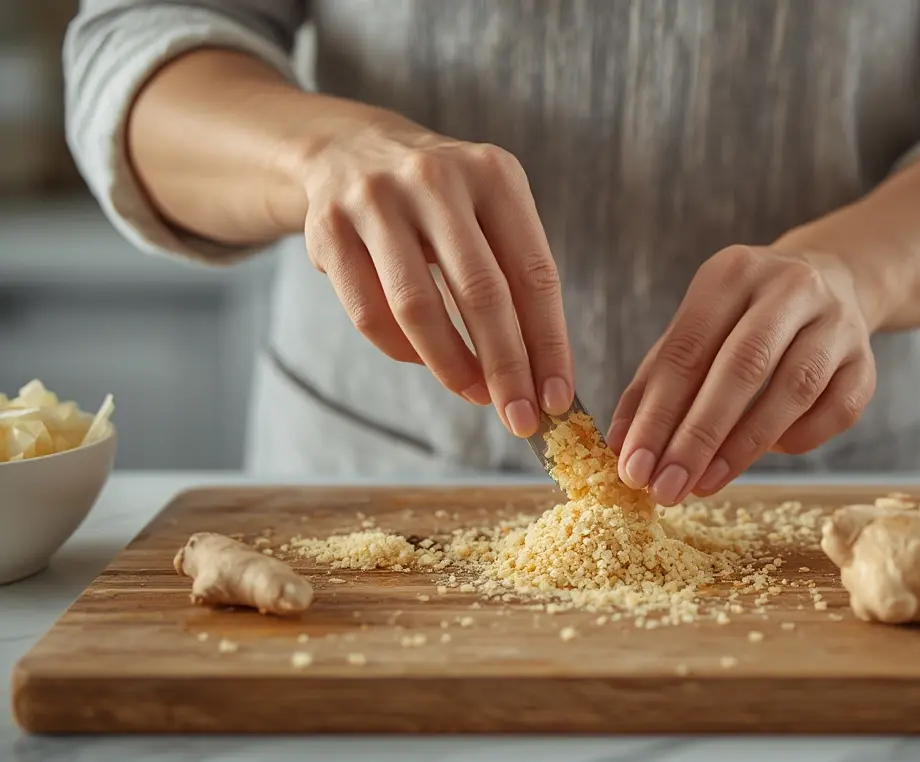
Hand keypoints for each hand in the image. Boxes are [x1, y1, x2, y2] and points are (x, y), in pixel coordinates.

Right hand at [298, 117, 572, 436]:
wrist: (351, 150)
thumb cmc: (444, 201)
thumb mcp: (490, 212)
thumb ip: (516, 280)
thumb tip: (541, 378)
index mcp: (493, 173)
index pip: (534, 273)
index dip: (549, 344)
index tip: (557, 398)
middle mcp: (435, 179)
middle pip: (481, 293)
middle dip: (505, 368)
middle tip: (520, 418)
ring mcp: (376, 200)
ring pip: (417, 308)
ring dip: (452, 367)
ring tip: (475, 394)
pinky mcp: (328, 229)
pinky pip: (369, 313)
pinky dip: (402, 352)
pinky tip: (424, 361)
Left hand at [608, 244, 877, 504]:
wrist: (832, 281)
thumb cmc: (742, 319)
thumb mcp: (695, 329)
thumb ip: (657, 383)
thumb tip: (625, 448)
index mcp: (731, 273)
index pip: (686, 349)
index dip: (657, 414)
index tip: (635, 467)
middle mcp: (789, 287)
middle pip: (741, 367)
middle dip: (698, 436)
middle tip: (667, 488)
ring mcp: (837, 321)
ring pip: (794, 389)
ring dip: (745, 446)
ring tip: (705, 483)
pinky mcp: (867, 358)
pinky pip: (837, 410)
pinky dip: (799, 438)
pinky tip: (768, 452)